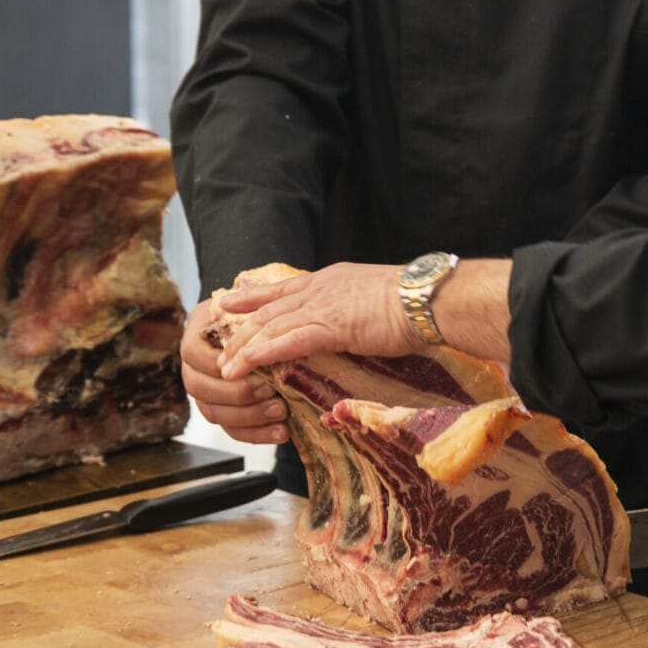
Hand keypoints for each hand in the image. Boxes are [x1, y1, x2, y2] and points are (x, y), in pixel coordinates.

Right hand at [180, 296, 290, 446]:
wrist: (269, 328)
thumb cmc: (261, 312)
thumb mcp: (254, 302)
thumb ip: (248, 305)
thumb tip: (246, 310)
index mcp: (195, 335)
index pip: (194, 353)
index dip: (220, 363)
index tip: (251, 365)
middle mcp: (192, 366)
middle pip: (199, 388)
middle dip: (237, 393)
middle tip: (270, 391)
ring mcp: (205, 392)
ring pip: (214, 413)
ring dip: (249, 416)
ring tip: (281, 412)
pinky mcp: (223, 411)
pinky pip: (232, 430)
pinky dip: (257, 434)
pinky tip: (281, 432)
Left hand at [217, 262, 408, 378]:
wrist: (426, 298)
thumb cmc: (412, 302)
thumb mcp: (374, 298)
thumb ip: (353, 308)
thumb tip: (350, 323)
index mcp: (331, 279)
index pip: (282, 289)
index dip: (253, 298)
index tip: (231, 303)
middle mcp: (320, 289)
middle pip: (268, 311)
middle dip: (241, 332)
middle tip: (222, 349)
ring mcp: (323, 307)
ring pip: (271, 327)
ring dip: (245, 349)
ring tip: (227, 367)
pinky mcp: (330, 328)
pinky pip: (287, 341)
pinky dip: (263, 352)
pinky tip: (246, 364)